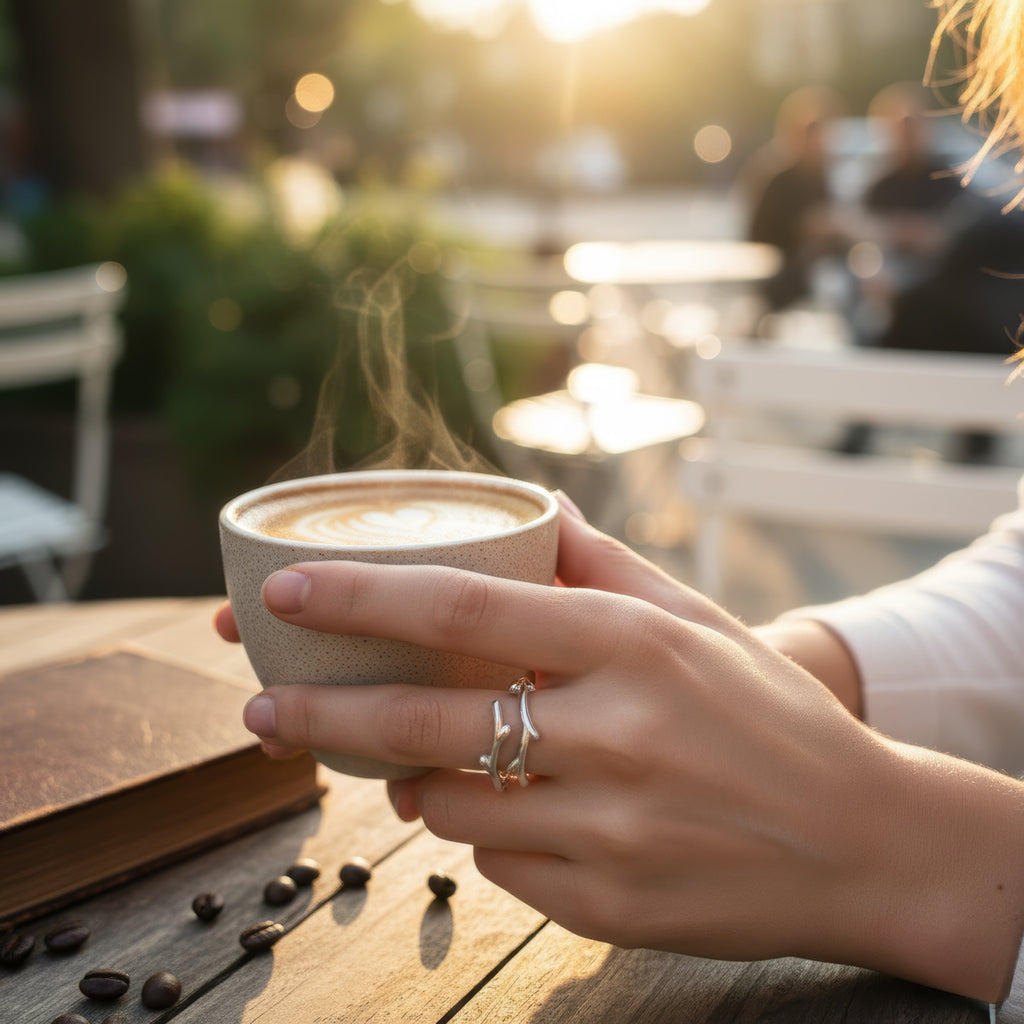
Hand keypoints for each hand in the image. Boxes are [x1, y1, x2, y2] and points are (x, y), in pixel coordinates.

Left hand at [219, 501, 1023, 1001]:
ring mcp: (613, 831)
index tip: (284, 592)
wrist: (865, 838)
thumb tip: (530, 509)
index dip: (363, 598)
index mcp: (634, 646)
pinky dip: (484, 836)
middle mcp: (618, 736)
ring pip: (454, 808)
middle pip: (429, 722)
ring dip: (412, 782)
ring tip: (410, 761)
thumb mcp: (696, 621)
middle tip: (260, 706)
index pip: (467, 610)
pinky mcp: (611, 908)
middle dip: (323, 714)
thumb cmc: (768, 715)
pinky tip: (512, 813)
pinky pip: (503, 868)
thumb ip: (604, 565)